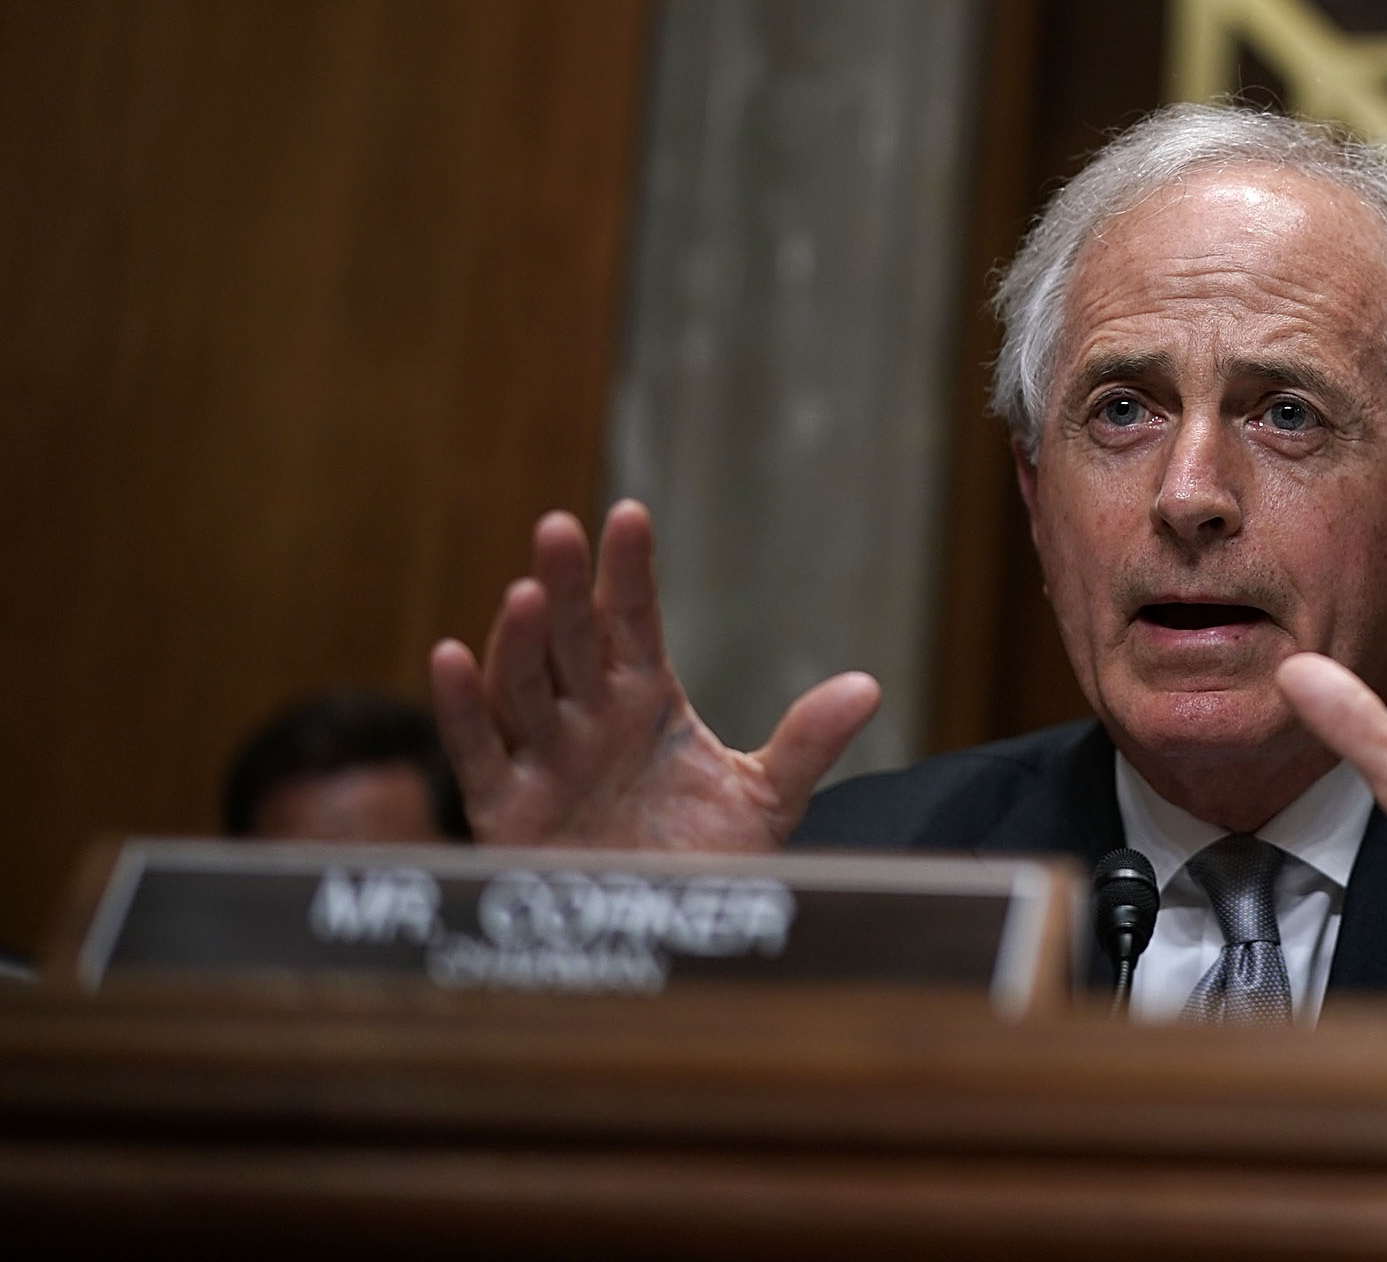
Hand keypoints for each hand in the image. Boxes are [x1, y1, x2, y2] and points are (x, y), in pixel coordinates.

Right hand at [428, 501, 879, 849]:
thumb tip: (868, 686)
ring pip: (523, 685)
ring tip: (526, 590)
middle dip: (566, 586)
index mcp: (646, 700)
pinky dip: (460, 707)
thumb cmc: (707, 862)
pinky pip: (479, 751)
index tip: (628, 514)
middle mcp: (589, 719)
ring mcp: (546, 759)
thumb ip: (806, 743)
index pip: (633, 621)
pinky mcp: (508, 809)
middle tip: (560, 528)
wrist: (669, 940)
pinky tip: (450, 656)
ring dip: (520, 639)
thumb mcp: (765, 798)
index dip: (629, 571)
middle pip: (572, 639)